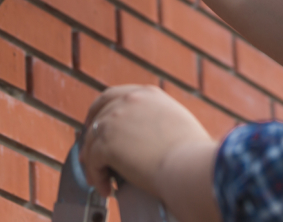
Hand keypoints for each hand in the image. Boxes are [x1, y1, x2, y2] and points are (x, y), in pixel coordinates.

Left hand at [79, 85, 213, 197]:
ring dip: (92, 161)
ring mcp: (115, 120)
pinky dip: (96, 176)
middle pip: (98, 114)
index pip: (114, 96)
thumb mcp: (178, 122)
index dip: (102, 111)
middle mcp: (129, 100)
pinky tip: (106, 188)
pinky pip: (92, 161)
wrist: (190, 166)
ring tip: (99, 178)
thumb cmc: (193, 152)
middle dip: (91, 133)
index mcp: (147, 94)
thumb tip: (151, 137)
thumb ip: (158, 120)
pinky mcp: (106, 143)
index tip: (100, 125)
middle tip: (89, 152)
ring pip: (92, 140)